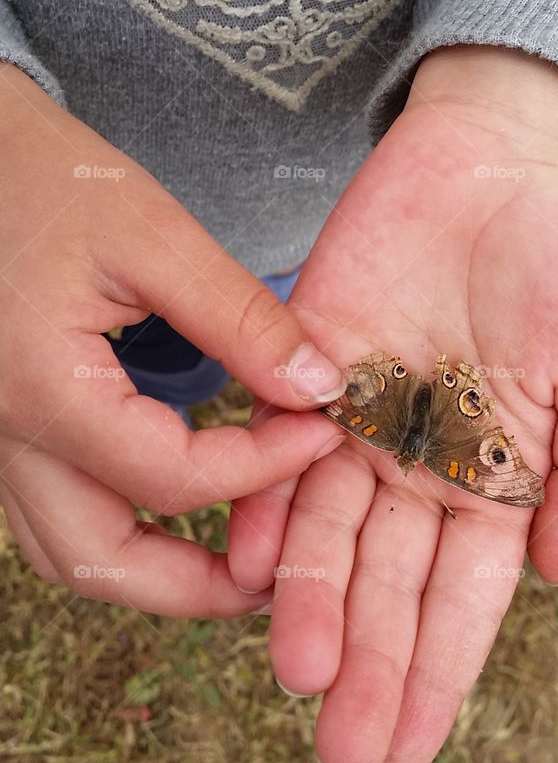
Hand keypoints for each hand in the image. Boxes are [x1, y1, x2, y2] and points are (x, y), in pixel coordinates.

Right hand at [0, 65, 344, 615]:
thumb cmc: (43, 174)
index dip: (263, 468)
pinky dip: (120, 530)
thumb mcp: (152, 233)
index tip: (322, 430)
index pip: (173, 479)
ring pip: (67, 552)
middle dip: (196, 588)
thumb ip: (239, 317)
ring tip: (233, 560)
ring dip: (152, 575)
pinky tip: (177, 505)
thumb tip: (318, 385)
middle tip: (278, 571)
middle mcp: (7, 435)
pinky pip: (55, 511)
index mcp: (45, 391)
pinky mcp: (6, 423)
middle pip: (99, 562)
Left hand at [229, 45, 557, 762]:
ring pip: (326, 534)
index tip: (407, 753)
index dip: (437, 677)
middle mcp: (423, 467)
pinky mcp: (311, 371)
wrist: (503, 161)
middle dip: (370, 667)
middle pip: (389, 586)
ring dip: (310, 608)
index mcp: (497, 482)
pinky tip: (244, 569)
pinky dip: (262, 507)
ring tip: (298, 679)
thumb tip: (557, 576)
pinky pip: (278, 449)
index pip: (462, 601)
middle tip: (346, 752)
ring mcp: (363, 423)